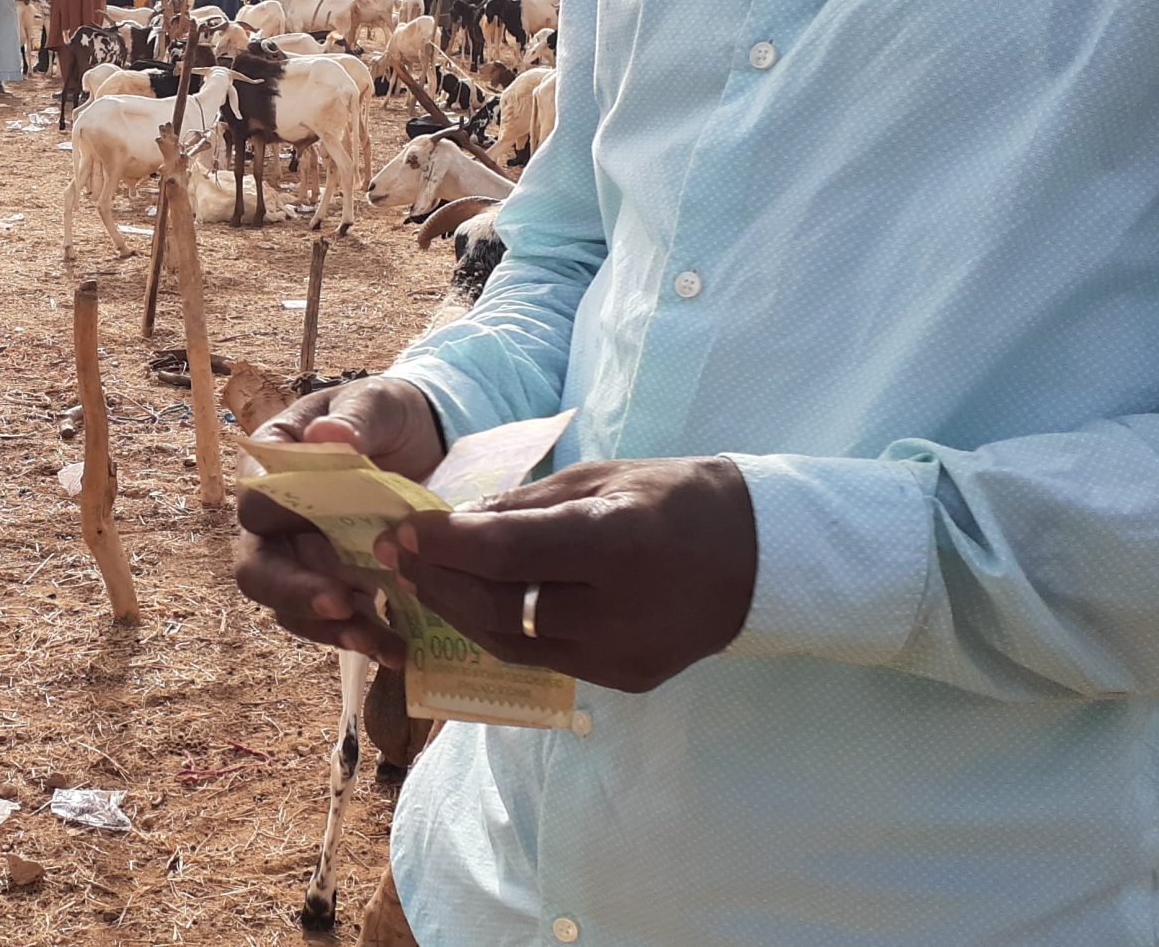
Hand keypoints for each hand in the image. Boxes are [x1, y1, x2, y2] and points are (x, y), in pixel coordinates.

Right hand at [233, 378, 446, 666]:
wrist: (426, 440)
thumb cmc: (387, 414)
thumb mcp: (379, 404)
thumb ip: (357, 419)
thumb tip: (328, 435)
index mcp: (270, 467)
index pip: (255, 502)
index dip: (277, 520)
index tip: (318, 524)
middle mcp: (275, 521)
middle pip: (258, 567)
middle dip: (294, 592)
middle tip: (338, 604)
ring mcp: (303, 558)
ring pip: (290, 607)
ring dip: (328, 628)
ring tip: (375, 640)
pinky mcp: (337, 585)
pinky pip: (334, 622)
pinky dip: (362, 638)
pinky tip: (397, 650)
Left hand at [376, 456, 758, 692]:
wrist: (759, 559)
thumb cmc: (675, 500)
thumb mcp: (600, 478)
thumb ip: (524, 505)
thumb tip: (453, 523)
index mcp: (616, 543)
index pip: (506, 552)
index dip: (445, 544)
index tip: (404, 530)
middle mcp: (617, 611)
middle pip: (499, 607)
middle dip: (438, 580)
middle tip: (398, 556)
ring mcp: (621, 656)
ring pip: (510, 644)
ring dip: (458, 612)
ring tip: (423, 581)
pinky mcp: (623, 681)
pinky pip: (541, 659)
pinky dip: (500, 633)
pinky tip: (472, 608)